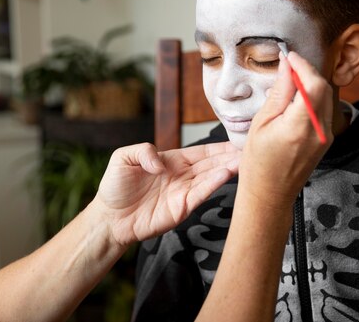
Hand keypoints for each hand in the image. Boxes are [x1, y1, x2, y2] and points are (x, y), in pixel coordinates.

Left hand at [93, 142, 239, 247]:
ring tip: (242, 161)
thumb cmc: (115, 187)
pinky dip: (213, 184)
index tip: (238, 141)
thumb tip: (162, 163)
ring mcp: (184, 192)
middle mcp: (184, 176)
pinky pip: (201, 194)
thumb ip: (143, 151)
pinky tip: (225, 175)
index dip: (220, 147)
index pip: (203, 152)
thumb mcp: (123, 157)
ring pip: (210, 178)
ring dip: (227, 169)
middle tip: (250, 150)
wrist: (108, 218)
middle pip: (212, 164)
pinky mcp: (182, 209)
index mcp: (173, 161)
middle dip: (230, 157)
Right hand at [240, 51, 332, 209]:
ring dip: (311, 83)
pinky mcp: (327, 140)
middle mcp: (319, 131)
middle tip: (288, 65)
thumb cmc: (258, 163)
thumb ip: (279, 92)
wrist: (270, 194)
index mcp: (299, 127)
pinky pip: (325, 110)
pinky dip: (314, 98)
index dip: (303, 65)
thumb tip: (287, 65)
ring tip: (290, 80)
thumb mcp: (261, 123)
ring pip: (327, 97)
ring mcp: (326, 137)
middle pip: (323, 88)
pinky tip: (297, 98)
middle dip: (307, 72)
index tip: (290, 56)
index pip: (313, 84)